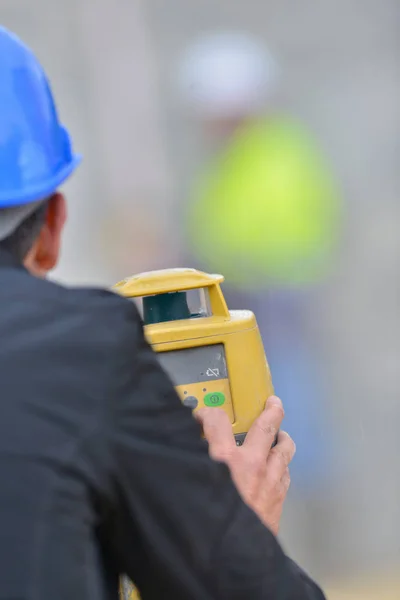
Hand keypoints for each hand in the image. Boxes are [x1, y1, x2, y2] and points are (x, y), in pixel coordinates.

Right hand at [195, 396, 294, 535]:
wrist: (233, 560)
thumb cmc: (208, 524)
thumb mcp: (191, 488)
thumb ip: (191, 466)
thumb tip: (183, 456)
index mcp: (224, 459)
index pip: (216, 420)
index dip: (208, 414)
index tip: (203, 417)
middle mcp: (251, 464)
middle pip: (267, 427)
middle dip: (271, 411)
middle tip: (274, 403)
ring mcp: (269, 481)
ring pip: (284, 449)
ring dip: (283, 439)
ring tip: (281, 434)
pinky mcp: (278, 500)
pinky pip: (285, 474)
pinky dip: (282, 466)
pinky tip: (278, 468)